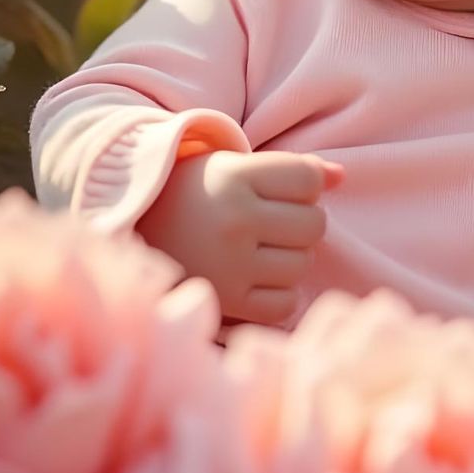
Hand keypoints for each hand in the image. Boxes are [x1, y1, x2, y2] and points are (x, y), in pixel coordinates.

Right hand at [137, 149, 342, 326]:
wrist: (131, 233)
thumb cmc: (197, 195)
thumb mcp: (236, 168)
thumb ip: (293, 170)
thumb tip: (341, 177)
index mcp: (234, 177)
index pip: (308, 179)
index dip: (305, 185)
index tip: (279, 190)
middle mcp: (233, 220)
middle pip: (314, 224)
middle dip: (302, 223)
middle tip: (273, 223)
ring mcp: (229, 264)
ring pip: (302, 264)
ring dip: (292, 259)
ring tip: (262, 250)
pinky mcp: (226, 302)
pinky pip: (285, 304)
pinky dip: (280, 295)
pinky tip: (259, 280)